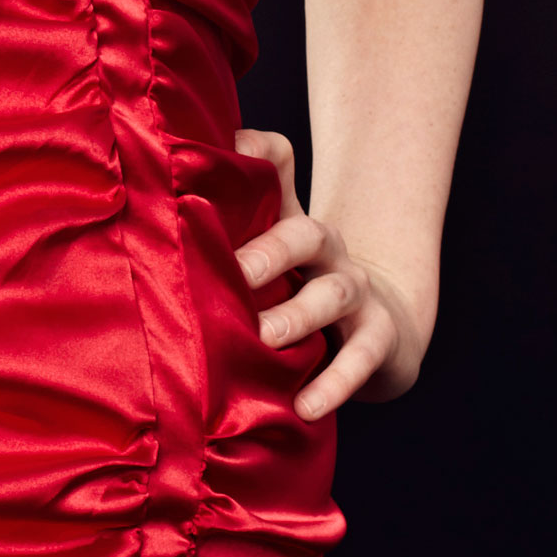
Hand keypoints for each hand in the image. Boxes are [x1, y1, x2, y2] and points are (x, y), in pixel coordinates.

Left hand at [231, 127, 428, 420]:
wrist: (385, 327)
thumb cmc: (304, 289)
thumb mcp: (271, 257)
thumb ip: (228, 230)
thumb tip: (171, 182)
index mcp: (293, 223)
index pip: (281, 169)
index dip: (258, 151)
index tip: (225, 149)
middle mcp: (327, 251)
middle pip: (305, 234)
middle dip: (269, 250)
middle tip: (235, 272)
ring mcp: (357, 292)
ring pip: (332, 294)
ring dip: (297, 315)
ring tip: (264, 337)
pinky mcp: (379, 339)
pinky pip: (359, 358)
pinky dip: (334, 383)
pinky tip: (306, 407)